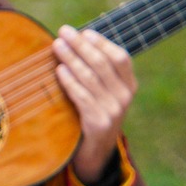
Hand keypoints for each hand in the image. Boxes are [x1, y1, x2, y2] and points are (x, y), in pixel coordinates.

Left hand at [53, 25, 135, 183]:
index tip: (84, 32)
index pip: (120, 57)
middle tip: (63, 32)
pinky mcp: (99, 123)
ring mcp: (113, 111)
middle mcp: (124, 97)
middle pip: (103, 64)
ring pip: (90, 78)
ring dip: (72, 59)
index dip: (102, 43)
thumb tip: (74, 41)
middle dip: (81, 46)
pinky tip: (59, 70)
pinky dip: (70, 81)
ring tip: (57, 46)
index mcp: (129, 85)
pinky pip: (82, 97)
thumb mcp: (101, 93)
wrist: (95, 153)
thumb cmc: (92, 114)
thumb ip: (95, 72)